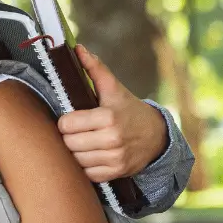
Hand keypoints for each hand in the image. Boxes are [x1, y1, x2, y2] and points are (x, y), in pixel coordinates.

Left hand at [56, 45, 168, 181]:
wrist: (157, 136)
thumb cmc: (129, 110)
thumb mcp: (114, 89)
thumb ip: (95, 69)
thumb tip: (77, 49)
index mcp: (108, 117)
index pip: (66, 124)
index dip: (66, 121)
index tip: (73, 118)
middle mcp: (112, 140)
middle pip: (68, 143)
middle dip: (69, 136)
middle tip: (77, 131)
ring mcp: (115, 159)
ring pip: (75, 159)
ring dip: (75, 152)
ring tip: (84, 142)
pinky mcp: (115, 173)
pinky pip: (86, 173)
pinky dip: (85, 166)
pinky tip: (91, 154)